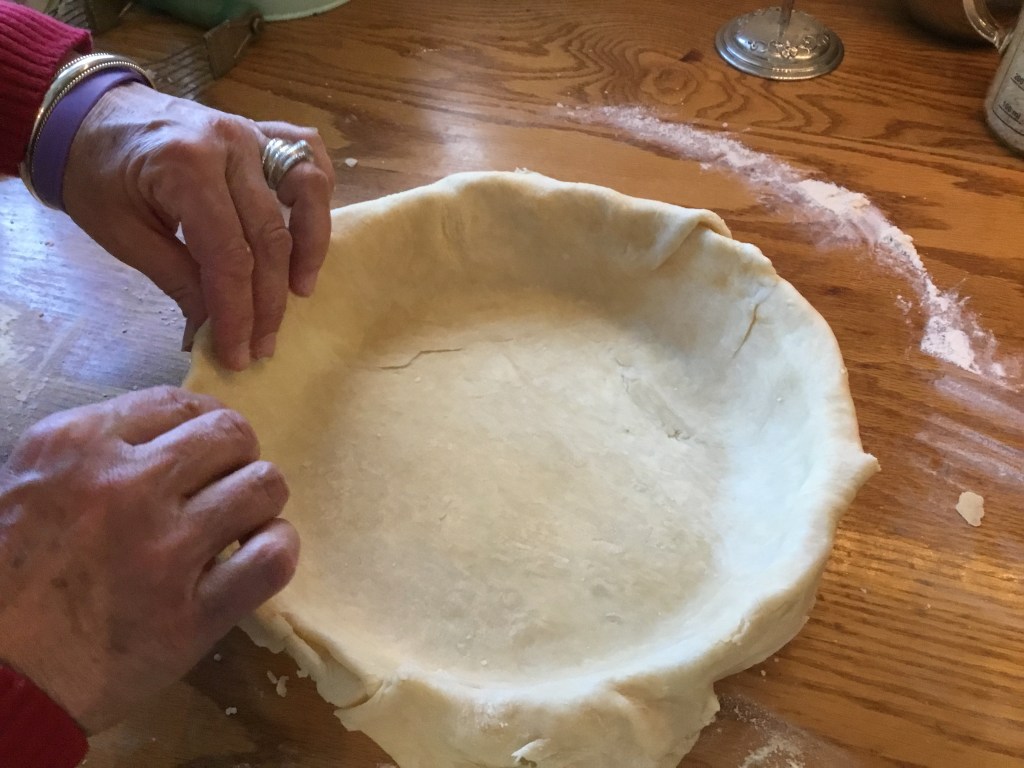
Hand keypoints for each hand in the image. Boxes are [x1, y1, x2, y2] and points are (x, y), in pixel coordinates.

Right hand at [0, 386, 297, 732]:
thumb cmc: (6, 578)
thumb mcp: (29, 484)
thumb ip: (97, 451)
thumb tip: (173, 435)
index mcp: (77, 445)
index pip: (180, 403)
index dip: (208, 421)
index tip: (211, 447)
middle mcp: (126, 486)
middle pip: (232, 435)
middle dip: (240, 455)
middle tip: (227, 484)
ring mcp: (164, 551)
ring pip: (263, 487)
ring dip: (261, 501)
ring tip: (242, 522)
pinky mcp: (193, 616)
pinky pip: (272, 558)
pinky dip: (277, 548)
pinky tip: (258, 555)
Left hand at [63, 83, 335, 370]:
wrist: (85, 115)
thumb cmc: (96, 175)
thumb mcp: (124, 236)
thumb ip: (178, 280)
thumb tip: (214, 331)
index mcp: (186, 167)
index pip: (229, 255)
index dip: (238, 312)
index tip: (239, 354)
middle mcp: (229, 144)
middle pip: (269, 236)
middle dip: (268, 300)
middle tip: (263, 345)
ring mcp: (251, 132)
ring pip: (307, 191)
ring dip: (310, 247)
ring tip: (300, 291)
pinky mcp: (261, 130)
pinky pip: (308, 154)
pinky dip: (317, 193)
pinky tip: (311, 230)